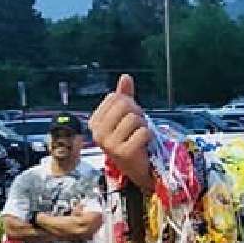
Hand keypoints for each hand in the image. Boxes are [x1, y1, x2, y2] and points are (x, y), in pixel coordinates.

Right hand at [89, 74, 153, 191]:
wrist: (137, 166)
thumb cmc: (130, 137)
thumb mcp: (126, 115)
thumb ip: (124, 96)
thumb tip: (125, 77)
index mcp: (95, 122)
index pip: (115, 98)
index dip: (128, 104)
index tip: (129, 118)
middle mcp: (97, 133)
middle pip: (124, 106)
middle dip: (137, 113)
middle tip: (137, 127)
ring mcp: (108, 144)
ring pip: (134, 119)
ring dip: (143, 126)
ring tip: (139, 136)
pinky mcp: (123, 153)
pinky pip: (143, 132)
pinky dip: (148, 136)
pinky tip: (143, 144)